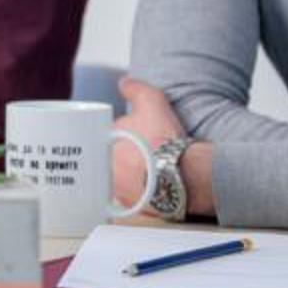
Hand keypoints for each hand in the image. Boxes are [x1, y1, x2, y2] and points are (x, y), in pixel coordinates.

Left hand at [110, 77, 184, 209]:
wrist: (183, 175)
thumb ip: (135, 88)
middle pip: (108, 156)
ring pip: (115, 177)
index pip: (104, 134)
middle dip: (122, 153)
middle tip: (142, 151)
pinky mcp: (127, 206)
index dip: (120, 134)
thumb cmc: (165, 139)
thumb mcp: (152, 101)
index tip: (133, 135)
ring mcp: (114, 188)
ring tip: (147, 169)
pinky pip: (126, 197)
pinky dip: (136, 192)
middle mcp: (103, 166)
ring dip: (127, 174)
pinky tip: (149, 186)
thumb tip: (124, 82)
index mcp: (103, 141)